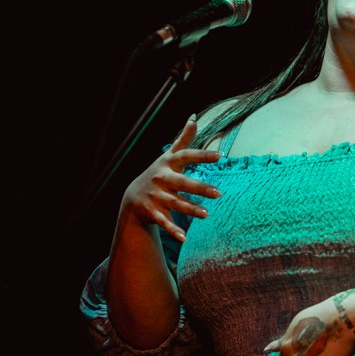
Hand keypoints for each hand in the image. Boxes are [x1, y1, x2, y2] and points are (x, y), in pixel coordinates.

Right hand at [120, 115, 220, 241]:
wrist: (132, 197)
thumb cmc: (159, 173)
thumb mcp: (169, 157)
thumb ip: (183, 139)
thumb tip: (194, 117)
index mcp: (168, 164)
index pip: (187, 156)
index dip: (203, 155)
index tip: (221, 155)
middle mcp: (161, 179)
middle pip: (182, 183)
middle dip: (199, 188)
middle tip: (219, 193)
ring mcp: (156, 197)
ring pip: (175, 204)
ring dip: (190, 209)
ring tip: (207, 214)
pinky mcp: (152, 213)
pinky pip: (164, 222)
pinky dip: (173, 231)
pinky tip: (185, 238)